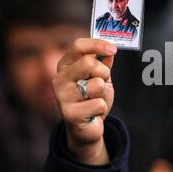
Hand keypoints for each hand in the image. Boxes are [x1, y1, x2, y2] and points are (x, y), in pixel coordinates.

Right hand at [52, 38, 117, 164]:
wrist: (86, 126)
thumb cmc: (91, 98)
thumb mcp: (99, 76)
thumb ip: (103, 62)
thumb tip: (110, 50)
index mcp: (65, 65)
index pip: (78, 46)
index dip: (97, 45)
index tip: (113, 49)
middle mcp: (59, 79)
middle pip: (88, 63)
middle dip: (104, 72)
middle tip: (103, 81)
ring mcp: (62, 96)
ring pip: (96, 85)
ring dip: (103, 93)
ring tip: (95, 99)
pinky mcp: (69, 114)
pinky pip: (98, 104)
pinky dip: (102, 108)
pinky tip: (93, 113)